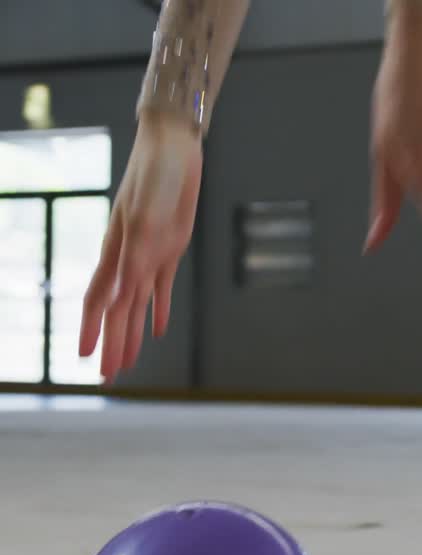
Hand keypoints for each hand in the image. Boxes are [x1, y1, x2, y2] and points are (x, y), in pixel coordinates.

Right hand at [80, 111, 201, 381]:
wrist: (174, 148)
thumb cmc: (155, 176)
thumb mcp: (146, 215)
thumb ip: (134, 254)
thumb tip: (123, 294)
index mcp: (118, 252)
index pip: (101, 301)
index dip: (93, 330)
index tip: (86, 358)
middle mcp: (129, 258)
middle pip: (118, 311)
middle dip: (113, 344)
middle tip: (108, 378)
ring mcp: (150, 253)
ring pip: (138, 304)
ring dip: (133, 333)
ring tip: (130, 362)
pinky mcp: (171, 246)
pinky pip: (162, 287)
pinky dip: (159, 309)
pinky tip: (157, 329)